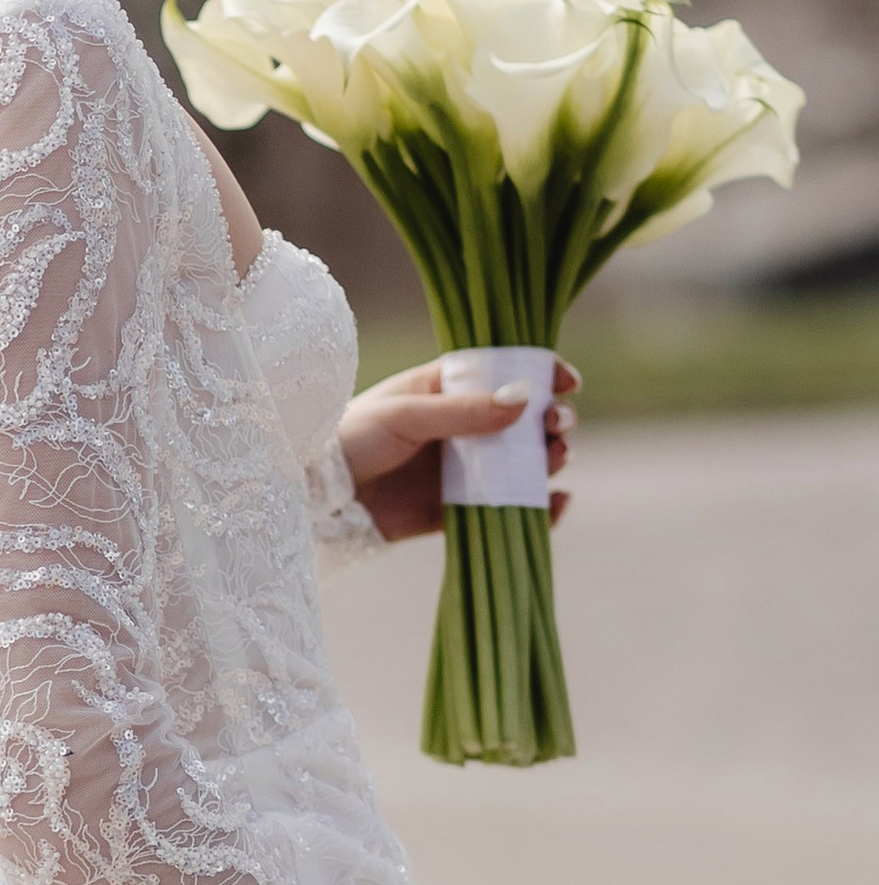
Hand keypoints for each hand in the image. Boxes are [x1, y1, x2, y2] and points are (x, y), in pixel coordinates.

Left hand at [337, 358, 579, 542]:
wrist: (318, 496)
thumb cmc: (352, 437)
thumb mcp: (405, 414)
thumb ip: (463, 410)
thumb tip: (525, 399)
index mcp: (444, 389)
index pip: (504, 373)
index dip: (541, 374)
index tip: (567, 381)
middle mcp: (460, 427)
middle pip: (525, 421)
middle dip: (553, 421)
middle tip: (558, 427)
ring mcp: (461, 469)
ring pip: (523, 463)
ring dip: (549, 460)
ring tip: (554, 459)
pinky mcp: (455, 510)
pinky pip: (507, 508)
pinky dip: (539, 508)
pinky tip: (557, 503)